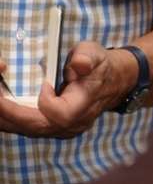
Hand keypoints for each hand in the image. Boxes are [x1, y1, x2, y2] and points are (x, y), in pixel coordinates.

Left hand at [0, 42, 137, 137]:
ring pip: (27, 129)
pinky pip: (26, 127)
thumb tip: (78, 64)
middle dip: (10, 113)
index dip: (47, 101)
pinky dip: (10, 116)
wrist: (110, 82)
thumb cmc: (99, 66)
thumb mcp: (95, 54)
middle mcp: (72, 123)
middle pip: (35, 126)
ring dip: (6, 116)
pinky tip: (1, 103)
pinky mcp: (50, 128)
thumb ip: (87, 57)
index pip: (60, 114)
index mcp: (84, 105)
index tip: (45, 83)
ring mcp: (60, 129)